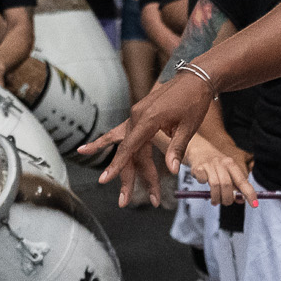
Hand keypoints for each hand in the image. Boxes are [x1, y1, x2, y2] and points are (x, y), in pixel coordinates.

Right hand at [84, 68, 216, 208]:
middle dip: (129, 179)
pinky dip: (103, 142)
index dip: (119, 165)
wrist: (196, 78)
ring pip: (128, 149)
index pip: (130, 147)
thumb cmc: (194, 100)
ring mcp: (135, 116)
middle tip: (125, 202)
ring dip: (128, 171)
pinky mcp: (138, 117)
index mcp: (148, 118)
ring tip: (123, 195)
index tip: (107, 179)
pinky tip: (85, 150)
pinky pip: (119, 133)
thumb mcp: (189, 126)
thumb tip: (171, 170)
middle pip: (130, 153)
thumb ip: (177, 148)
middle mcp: (137, 117)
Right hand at [182, 130, 255, 206]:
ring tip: (215, 201)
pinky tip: (204, 184)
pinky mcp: (198, 167)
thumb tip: (241, 200)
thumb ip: (234, 186)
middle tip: (226, 203)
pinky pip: (202, 181)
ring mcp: (209, 164)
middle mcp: (221, 163)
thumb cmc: (216, 165)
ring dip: (216, 197)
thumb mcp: (227, 172)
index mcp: (231, 164)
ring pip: (215, 185)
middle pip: (227, 185)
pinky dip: (204, 186)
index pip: (242, 181)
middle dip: (228, 199)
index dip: (249, 193)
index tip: (254, 204)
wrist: (199, 150)